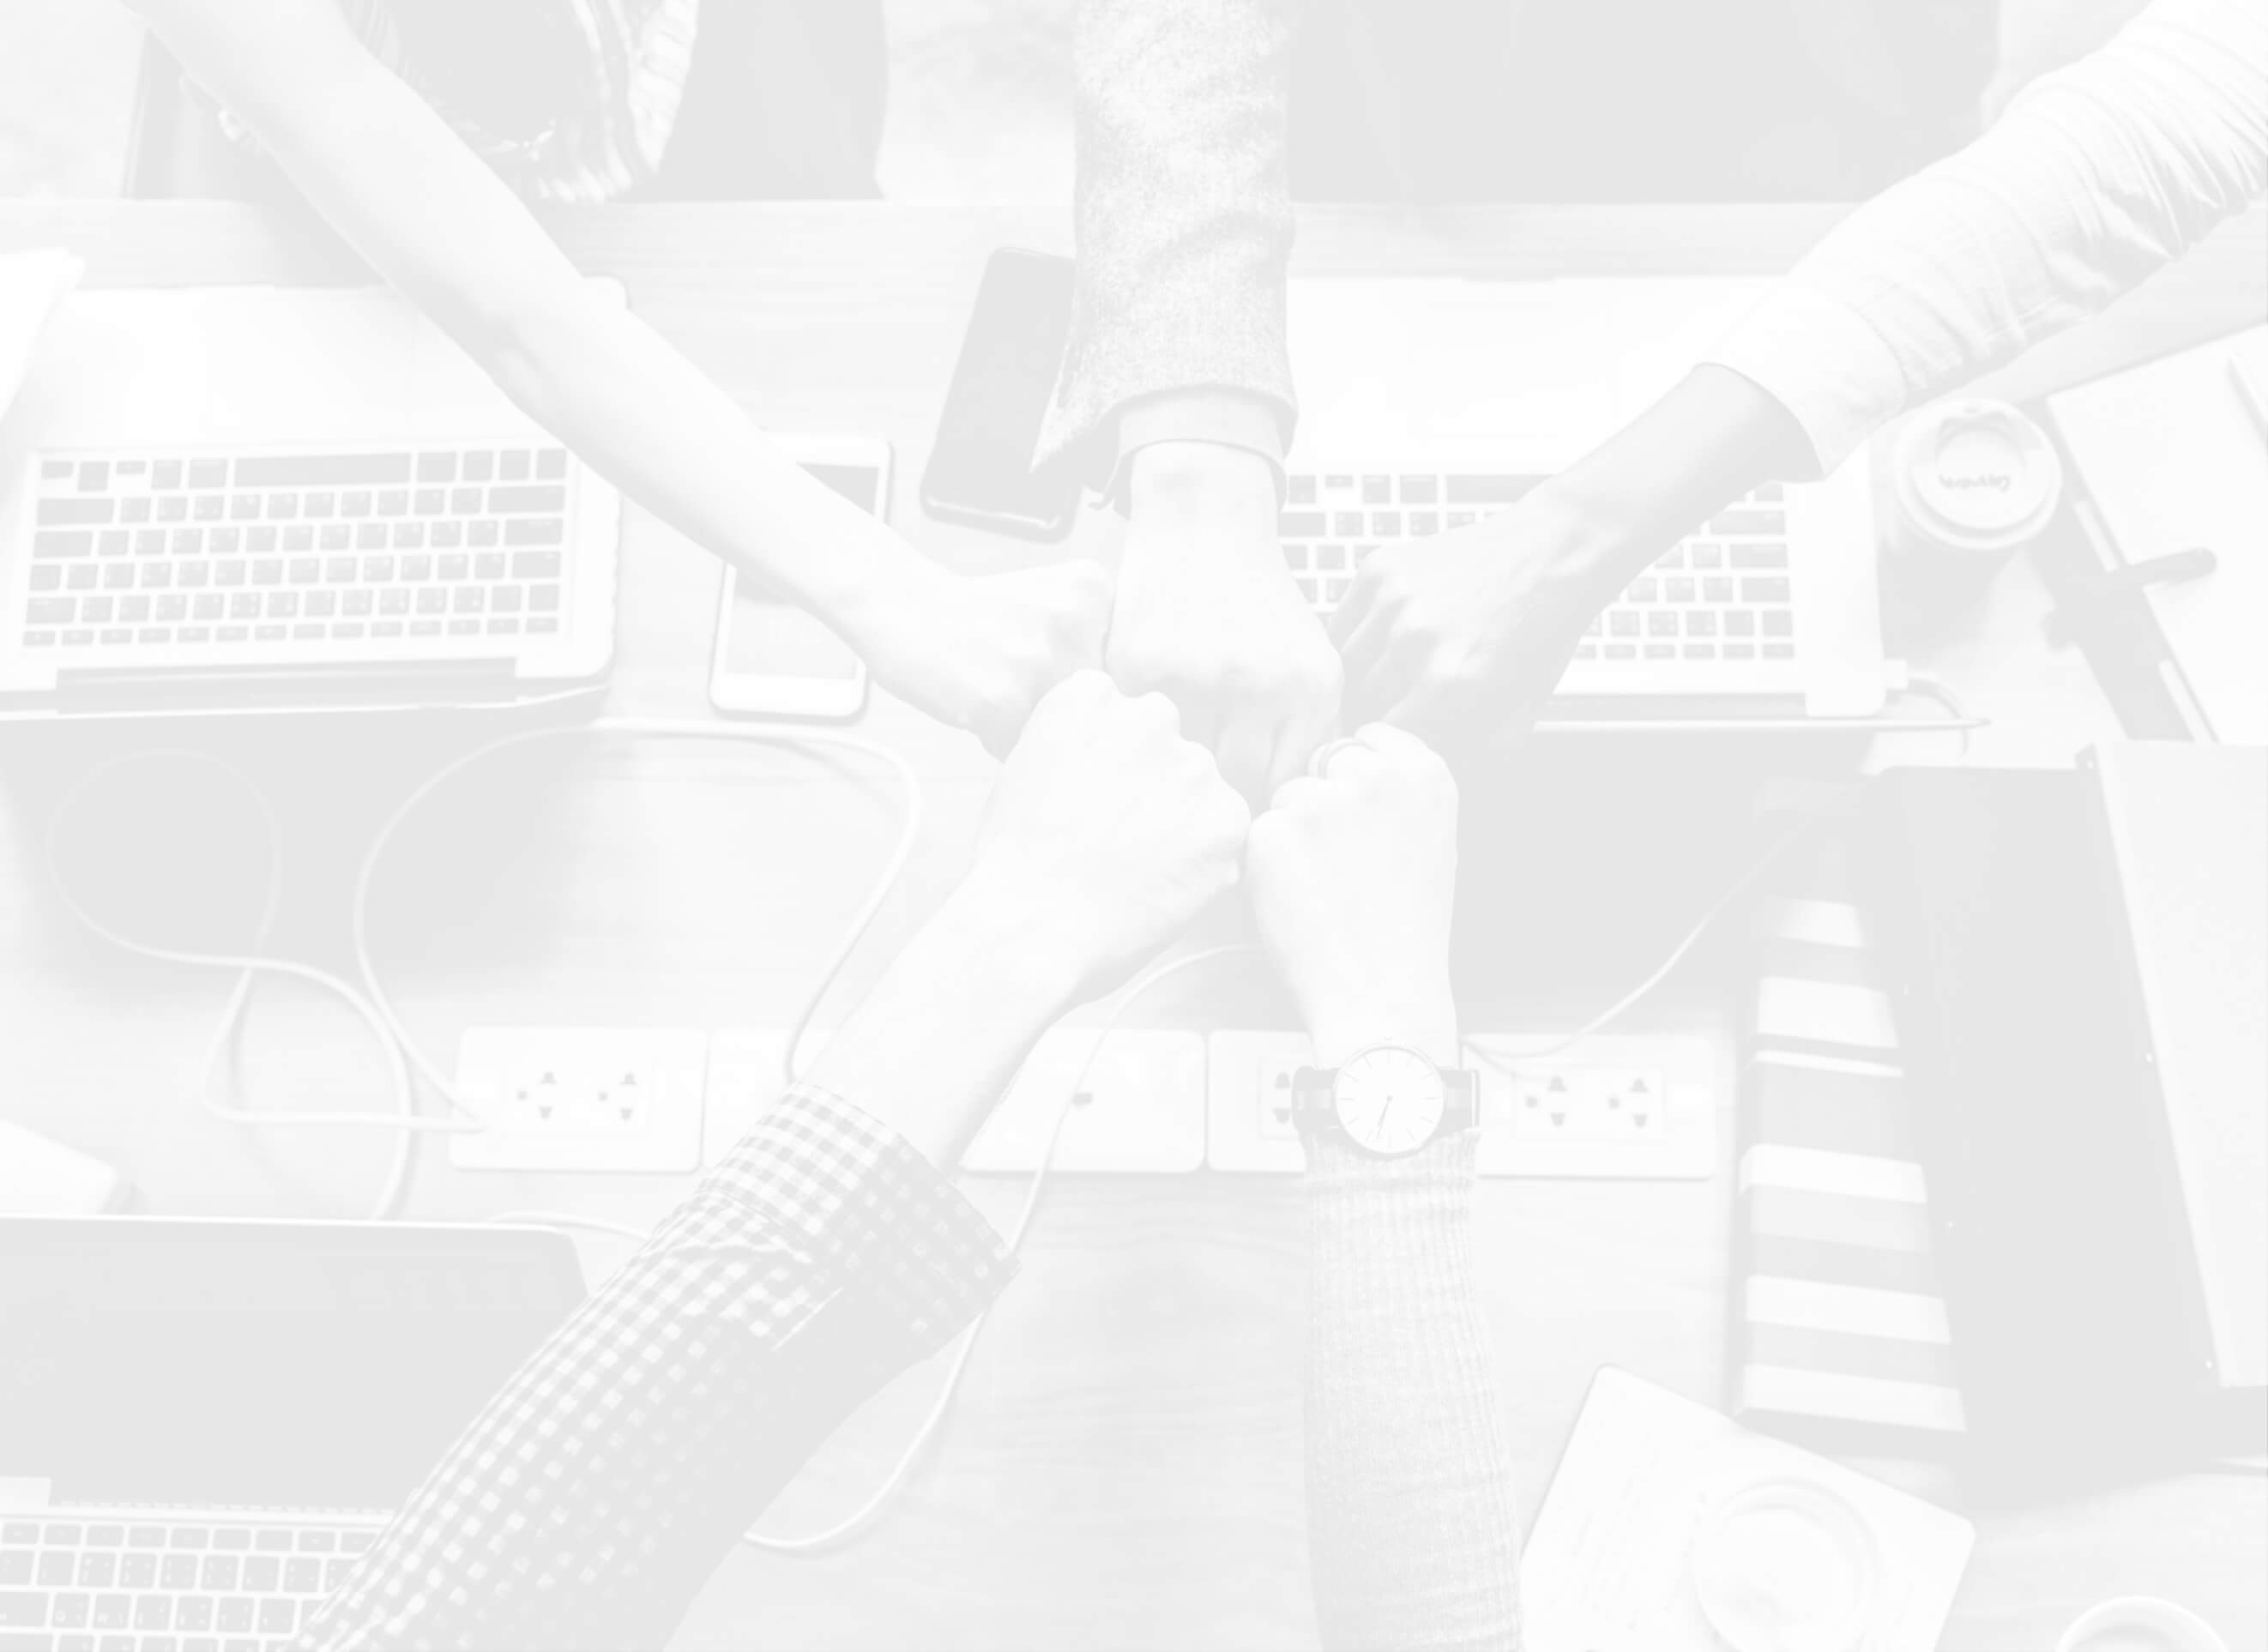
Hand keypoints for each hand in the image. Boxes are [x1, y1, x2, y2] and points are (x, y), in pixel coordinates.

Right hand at [859, 561, 1112, 756]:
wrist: (903, 609)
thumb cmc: (980, 615)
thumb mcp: (1054, 601)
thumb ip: (1098, 642)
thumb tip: (1133, 718)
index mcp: (1094, 592)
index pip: (1126, 671)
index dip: (1089, 682)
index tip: (1055, 667)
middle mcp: (1074, 622)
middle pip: (1096, 705)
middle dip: (1062, 707)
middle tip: (1017, 679)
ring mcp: (1039, 662)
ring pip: (1062, 730)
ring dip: (1030, 726)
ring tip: (997, 692)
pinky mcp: (1002, 701)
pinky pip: (1021, 748)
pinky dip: (998, 739)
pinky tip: (977, 705)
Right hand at [960, 669, 1250, 1000]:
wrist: (1032, 923)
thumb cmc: (1014, 861)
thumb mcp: (1025, 770)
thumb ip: (1076, 744)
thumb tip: (1107, 760)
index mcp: (1091, 695)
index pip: (1122, 717)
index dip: (1109, 766)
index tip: (1090, 802)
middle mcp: (1149, 715)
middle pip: (1167, 748)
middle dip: (1152, 787)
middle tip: (1117, 840)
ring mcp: (1194, 765)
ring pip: (1201, 790)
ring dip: (1181, 823)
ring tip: (1134, 869)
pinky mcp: (1227, 818)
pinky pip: (1225, 835)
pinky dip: (1203, 864)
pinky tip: (1158, 887)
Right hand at [1108, 443, 1340, 802]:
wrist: (1204, 525)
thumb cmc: (1260, 608)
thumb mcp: (1310, 662)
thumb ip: (1310, 737)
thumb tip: (1290, 819)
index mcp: (1309, 686)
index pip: (1286, 788)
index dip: (1263, 806)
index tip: (1244, 807)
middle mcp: (1258, 683)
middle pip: (1234, 788)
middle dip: (1219, 794)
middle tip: (1203, 791)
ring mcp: (1194, 674)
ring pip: (1182, 766)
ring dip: (1175, 768)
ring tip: (1172, 761)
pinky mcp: (1138, 665)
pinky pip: (1139, 734)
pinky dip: (1140, 736)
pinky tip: (1145, 723)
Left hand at [1245, 725, 1459, 1065]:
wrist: (1382, 991)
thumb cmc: (1407, 927)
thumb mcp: (1433, 840)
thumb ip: (1399, 789)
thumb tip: (1352, 757)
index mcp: (1425, 773)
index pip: (1369, 737)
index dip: (1357, 778)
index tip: (1363, 818)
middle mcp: (1375, 775)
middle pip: (1323, 762)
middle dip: (1324, 800)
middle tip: (1343, 864)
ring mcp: (1321, 801)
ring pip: (1287, 797)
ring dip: (1293, 832)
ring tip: (1326, 887)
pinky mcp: (1273, 831)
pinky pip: (1258, 832)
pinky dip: (1267, 864)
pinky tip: (1300, 900)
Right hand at [1329, 487, 1623, 751]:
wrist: (1553, 549)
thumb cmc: (1541, 631)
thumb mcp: (1520, 709)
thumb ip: (1473, 755)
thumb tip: (1427, 776)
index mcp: (1451, 687)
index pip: (1386, 741)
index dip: (1390, 748)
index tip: (1396, 745)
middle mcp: (1415, 643)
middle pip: (1359, 705)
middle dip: (1374, 714)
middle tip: (1393, 710)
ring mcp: (1393, 603)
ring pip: (1342, 667)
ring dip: (1359, 679)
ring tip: (1387, 676)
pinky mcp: (1379, 570)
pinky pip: (1340, 623)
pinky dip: (1352, 639)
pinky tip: (1380, 640)